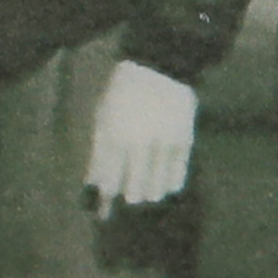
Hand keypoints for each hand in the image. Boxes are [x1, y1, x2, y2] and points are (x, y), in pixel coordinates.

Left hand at [86, 58, 199, 215]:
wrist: (158, 68)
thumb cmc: (122, 96)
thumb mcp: (102, 119)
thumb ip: (98, 154)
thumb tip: (94, 188)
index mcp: (112, 135)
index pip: (109, 181)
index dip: (107, 198)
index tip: (105, 208)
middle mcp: (138, 142)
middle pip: (134, 189)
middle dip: (130, 197)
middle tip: (130, 198)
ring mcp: (162, 142)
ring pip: (157, 187)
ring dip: (150, 194)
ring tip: (147, 194)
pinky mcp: (184, 140)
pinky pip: (178, 175)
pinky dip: (171, 184)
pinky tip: (165, 185)